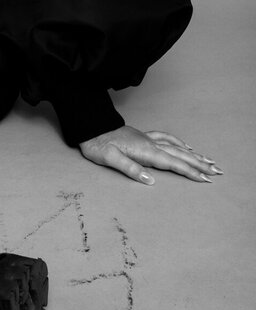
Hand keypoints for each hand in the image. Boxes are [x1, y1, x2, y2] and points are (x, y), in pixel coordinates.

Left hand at [78, 125, 221, 184]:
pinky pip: (166, 138)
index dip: (190, 172)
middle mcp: (150, 144)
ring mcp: (147, 139)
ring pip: (176, 146)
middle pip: (180, 155)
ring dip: (194, 154)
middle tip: (218, 171)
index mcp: (145, 152)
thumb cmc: (98, 145)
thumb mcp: (110, 159)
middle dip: (200, 164)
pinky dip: (179, 142)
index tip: (206, 180)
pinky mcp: (143, 136)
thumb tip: (151, 181)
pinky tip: (185, 145)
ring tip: (209, 160)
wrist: (90, 128)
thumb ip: (131, 169)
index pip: (173, 164)